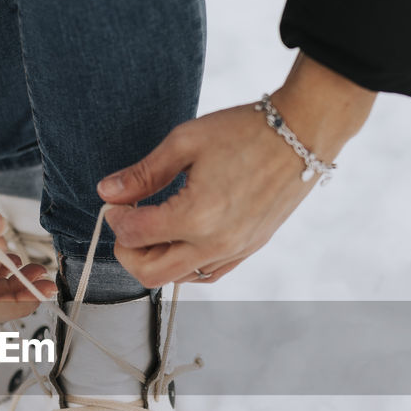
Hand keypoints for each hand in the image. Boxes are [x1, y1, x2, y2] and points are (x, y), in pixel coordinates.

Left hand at [98, 54, 375, 286]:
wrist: (302, 133)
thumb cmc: (246, 131)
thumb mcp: (185, 142)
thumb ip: (143, 173)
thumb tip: (108, 192)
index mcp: (196, 216)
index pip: (135, 235)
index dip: (116, 219)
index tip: (116, 202)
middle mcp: (216, 243)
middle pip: (150, 273)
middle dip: (127, 251)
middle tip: (126, 223)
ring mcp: (235, 251)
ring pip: (178, 279)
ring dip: (155, 259)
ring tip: (153, 227)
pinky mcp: (249, 249)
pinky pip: (206, 275)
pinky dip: (184, 264)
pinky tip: (179, 240)